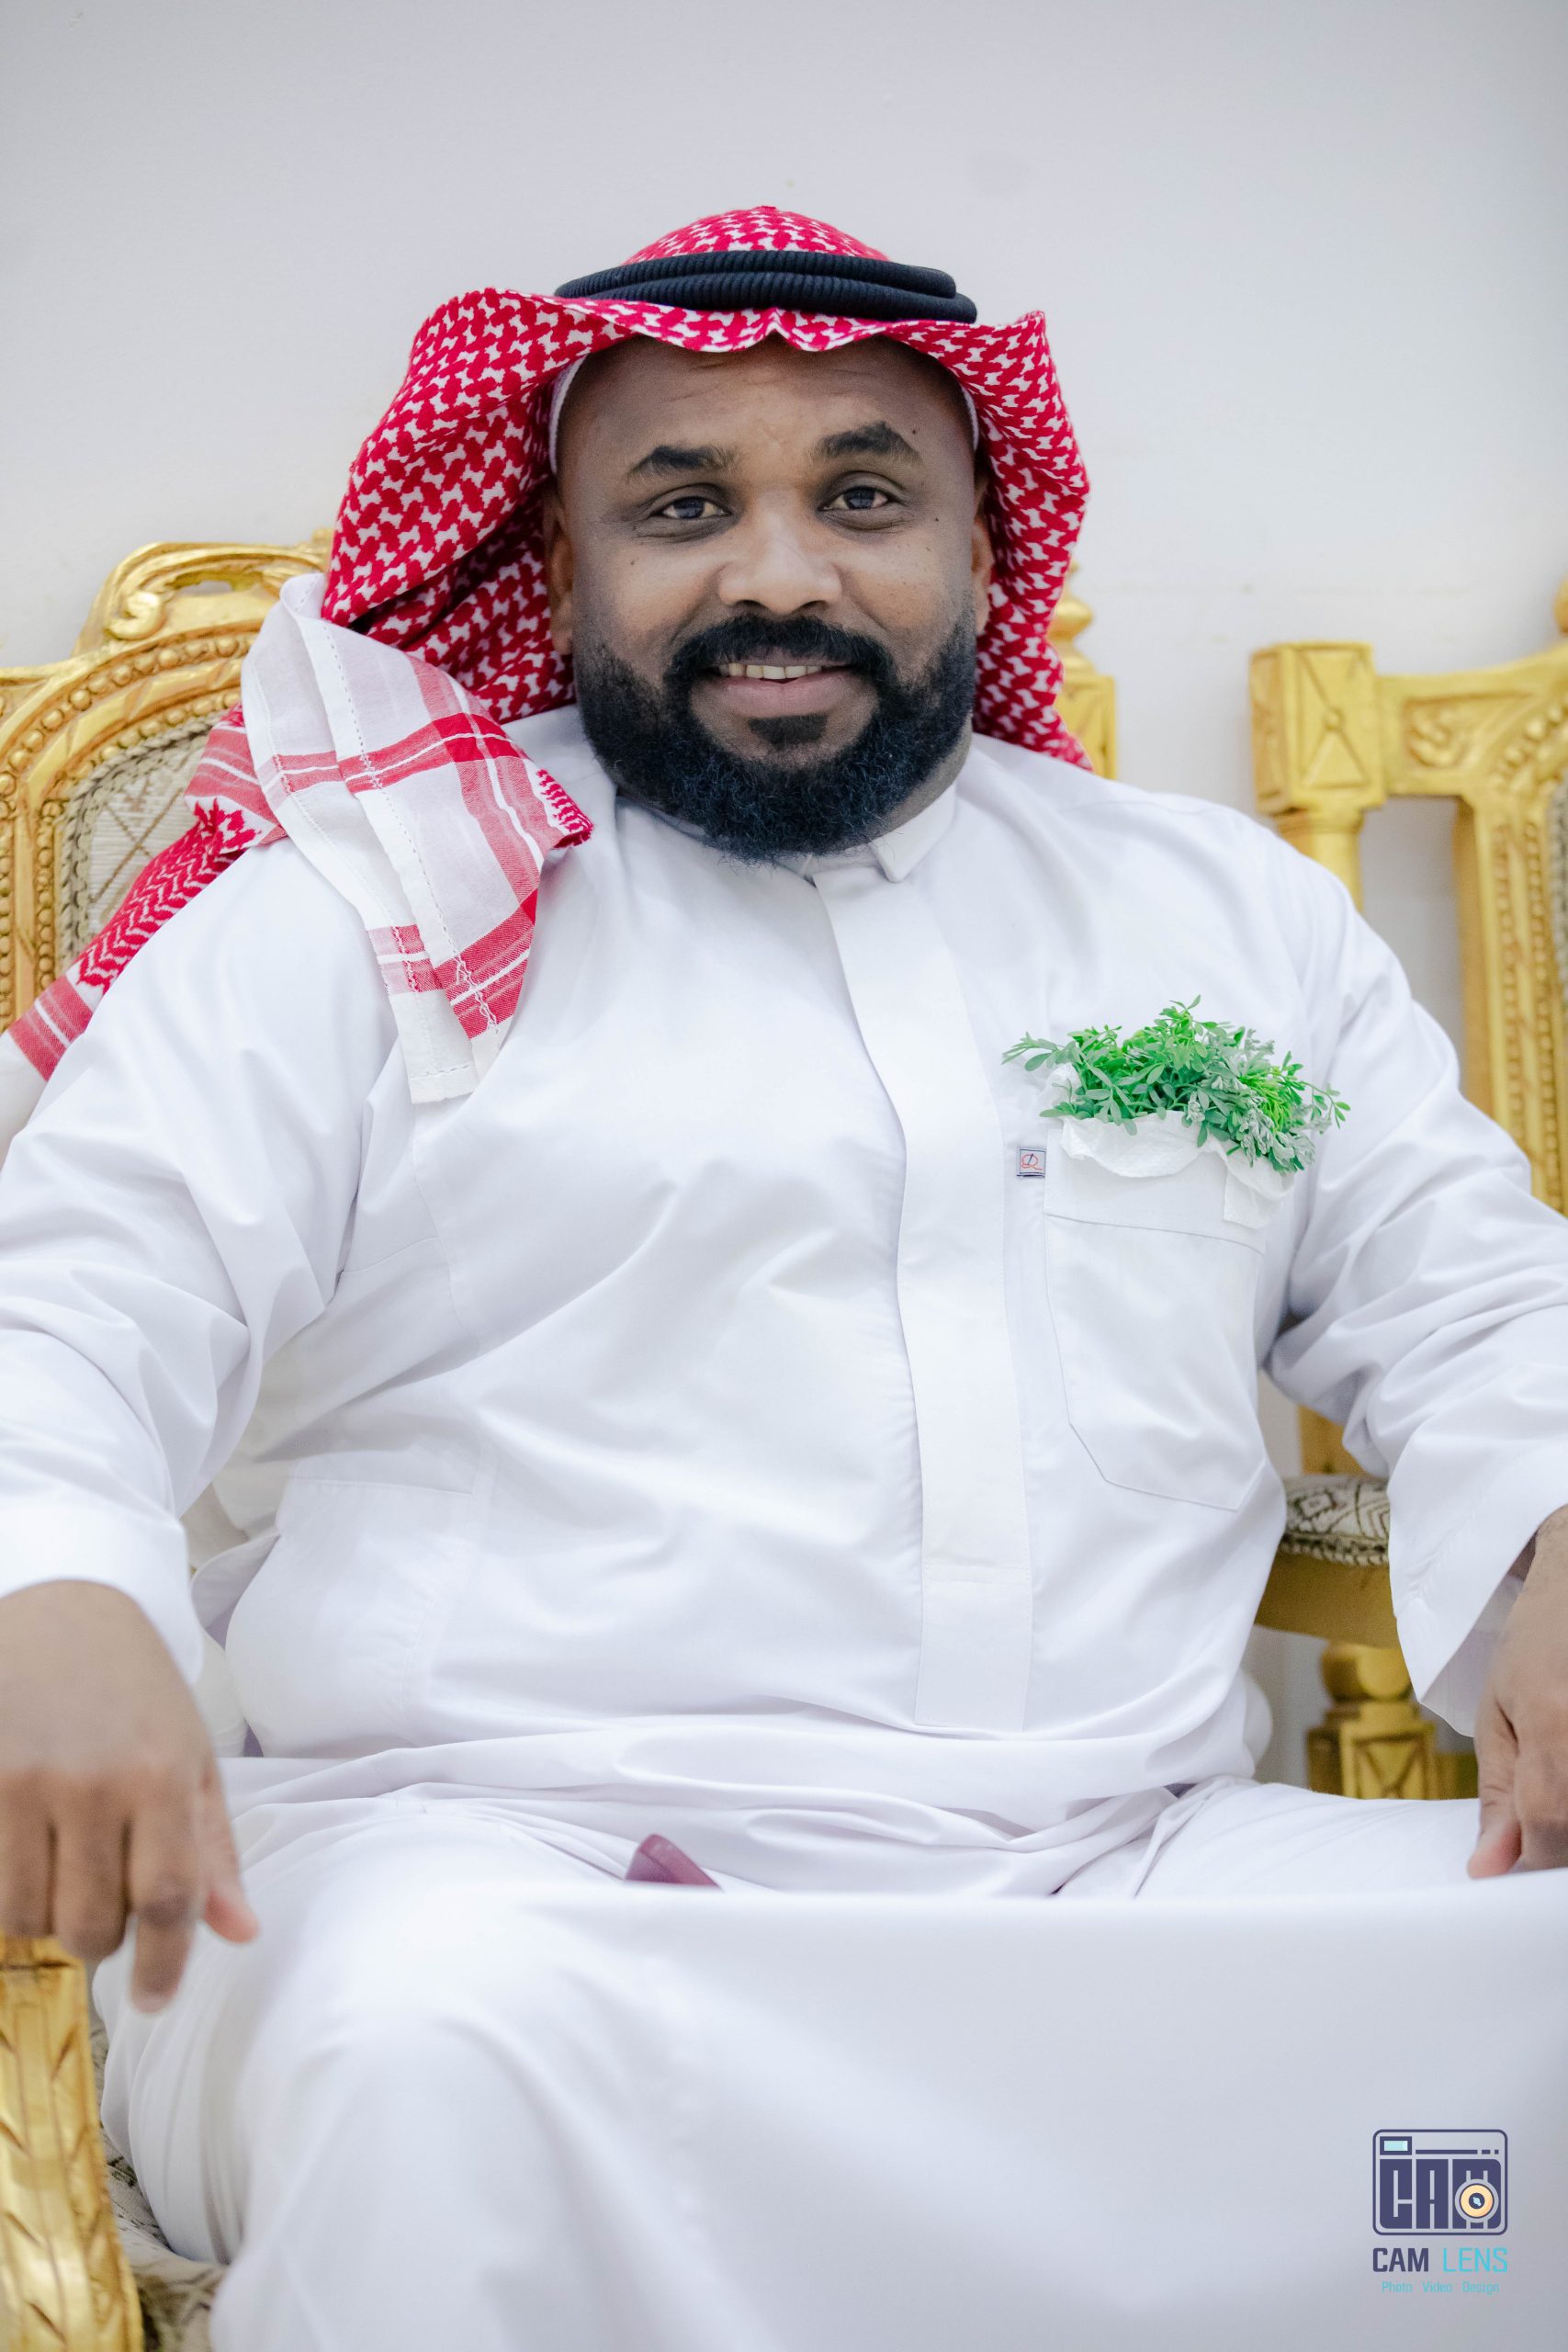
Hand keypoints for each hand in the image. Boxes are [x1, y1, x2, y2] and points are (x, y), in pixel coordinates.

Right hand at [0, 1582, 257, 2006]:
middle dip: (103, 1939)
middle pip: (94, 1924)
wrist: (63, 1610)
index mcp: (161, 1775)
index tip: (154, 2001)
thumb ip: (213, 1851)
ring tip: (64, 1876)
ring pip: (28, 1919)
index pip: (168, 1899)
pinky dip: (9, 1897)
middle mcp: (92, 1784)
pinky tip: (27, 1862)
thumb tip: (240, 1934)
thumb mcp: (194, 1757)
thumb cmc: (138, 1691)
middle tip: (106, 1906)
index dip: (164, 1965)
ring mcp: (25, 1785)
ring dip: (48, 1921)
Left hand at [1469, 1505, 1567, 1875]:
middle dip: (1560, 1842)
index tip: (1520, 1855)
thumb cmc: (1540, 1642)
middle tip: (1547, 1805)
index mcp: (1556, 1726)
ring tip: (1559, 1762)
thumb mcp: (1500, 1711)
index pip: (1548, 1832)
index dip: (1531, 1858)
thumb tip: (1489, 1867)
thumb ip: (1499, 1794)